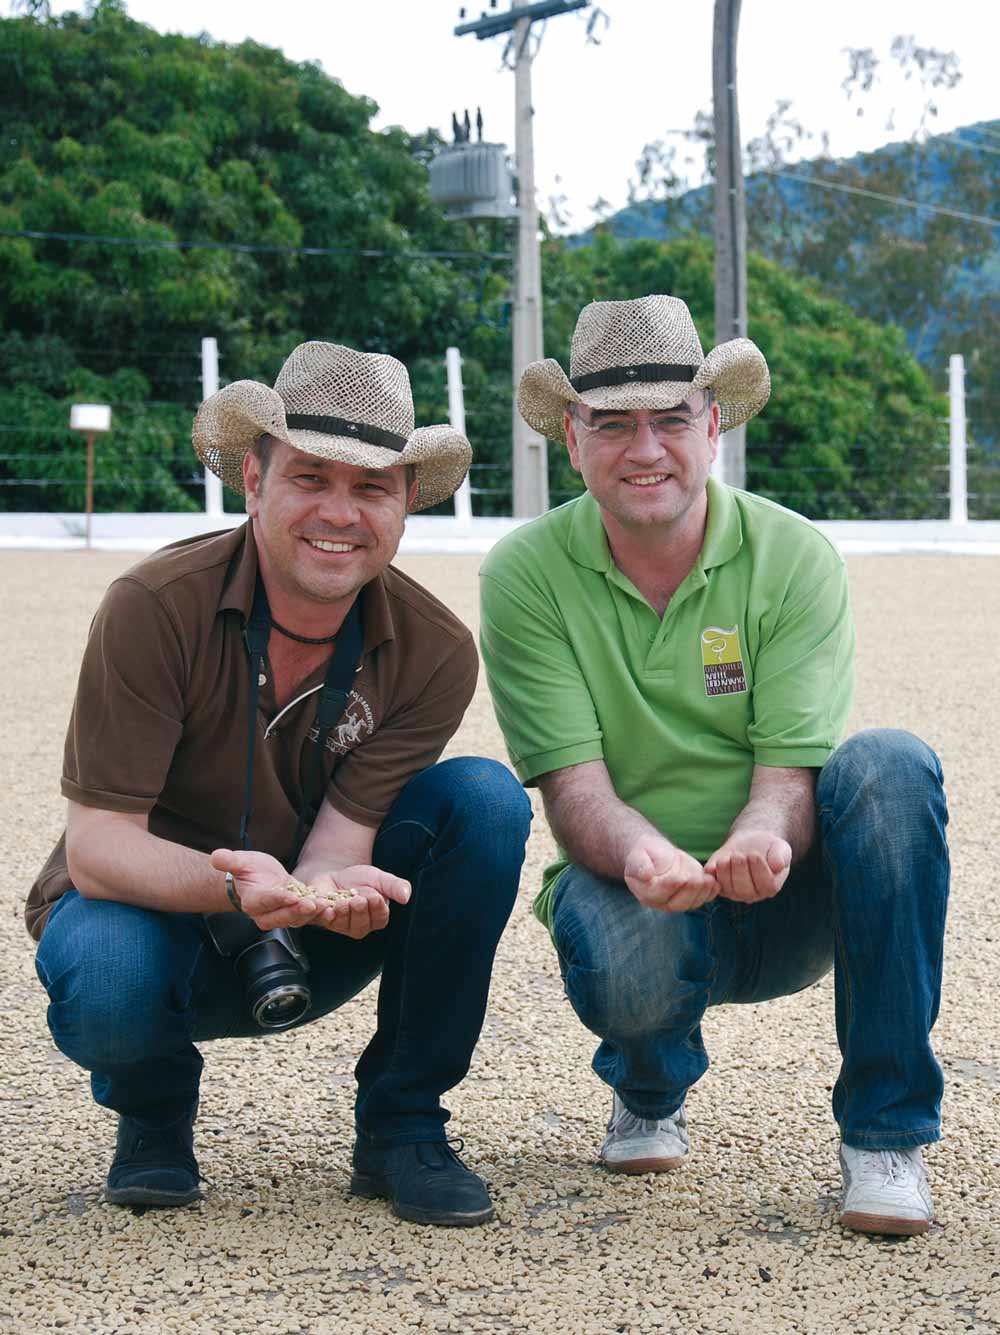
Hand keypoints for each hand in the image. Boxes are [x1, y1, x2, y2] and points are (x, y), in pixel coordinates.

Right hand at [210, 848, 320, 931]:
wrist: (257, 878)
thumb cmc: (247, 870)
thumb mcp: (239, 862)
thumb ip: (228, 861)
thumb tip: (215, 857)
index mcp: (253, 901)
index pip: (266, 901)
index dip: (279, 899)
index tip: (291, 896)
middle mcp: (266, 914)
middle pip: (283, 915)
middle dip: (298, 911)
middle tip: (313, 904)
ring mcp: (282, 915)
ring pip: (297, 918)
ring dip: (312, 914)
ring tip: (325, 905)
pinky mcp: (295, 912)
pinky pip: (307, 915)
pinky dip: (319, 913)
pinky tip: (331, 906)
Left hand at [294, 865, 410, 940]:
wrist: (335, 873)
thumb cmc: (361, 880)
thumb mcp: (380, 878)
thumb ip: (395, 886)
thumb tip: (406, 897)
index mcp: (377, 917)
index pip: (380, 918)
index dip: (377, 909)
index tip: (374, 896)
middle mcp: (359, 925)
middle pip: (361, 926)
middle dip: (359, 911)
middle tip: (357, 898)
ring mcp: (341, 925)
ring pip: (343, 925)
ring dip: (343, 913)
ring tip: (342, 901)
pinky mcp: (324, 920)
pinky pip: (324, 921)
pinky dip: (325, 915)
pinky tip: (326, 907)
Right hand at [624, 834, 718, 913]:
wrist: (652, 854)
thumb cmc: (643, 854)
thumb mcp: (637, 855)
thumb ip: (640, 865)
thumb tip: (646, 875)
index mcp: (646, 893)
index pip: (660, 894)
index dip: (672, 885)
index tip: (680, 877)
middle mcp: (661, 902)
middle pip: (678, 903)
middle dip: (690, 889)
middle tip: (698, 878)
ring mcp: (676, 901)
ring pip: (692, 903)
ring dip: (702, 891)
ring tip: (709, 880)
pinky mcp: (689, 896)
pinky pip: (701, 899)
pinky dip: (710, 893)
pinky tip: (715, 884)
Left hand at [704, 831, 790, 902]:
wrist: (750, 842)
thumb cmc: (767, 847)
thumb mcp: (779, 847)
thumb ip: (781, 855)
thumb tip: (778, 865)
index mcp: (770, 887)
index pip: (766, 885)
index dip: (759, 871)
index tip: (754, 855)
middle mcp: (752, 893)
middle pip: (745, 890)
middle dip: (740, 873)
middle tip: (738, 856)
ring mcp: (733, 891)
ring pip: (728, 888)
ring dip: (726, 873)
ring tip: (726, 858)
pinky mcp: (718, 883)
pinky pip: (713, 884)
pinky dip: (712, 875)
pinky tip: (716, 863)